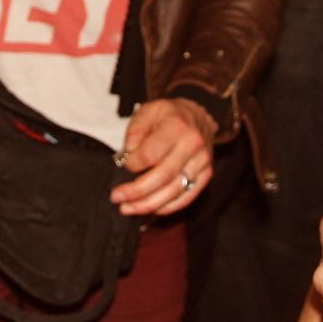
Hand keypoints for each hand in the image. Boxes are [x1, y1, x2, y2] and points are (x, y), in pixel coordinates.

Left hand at [111, 96, 213, 215]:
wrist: (199, 115)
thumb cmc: (168, 115)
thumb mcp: (147, 112)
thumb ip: (134, 133)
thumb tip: (128, 158)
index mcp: (177, 127)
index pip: (151, 154)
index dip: (133, 164)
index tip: (123, 164)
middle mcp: (192, 145)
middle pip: (163, 177)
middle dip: (137, 191)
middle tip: (117, 198)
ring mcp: (202, 163)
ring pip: (174, 191)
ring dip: (148, 204)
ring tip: (127, 208)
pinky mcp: (206, 175)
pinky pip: (186, 198)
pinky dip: (166, 207)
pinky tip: (149, 209)